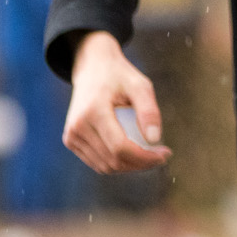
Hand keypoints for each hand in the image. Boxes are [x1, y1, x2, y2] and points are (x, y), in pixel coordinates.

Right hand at [62, 31, 171, 172]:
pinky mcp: (71, 140)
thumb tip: (154, 140)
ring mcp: (71, 136)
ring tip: (150, 155)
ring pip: (104, 166)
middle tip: (162, 155)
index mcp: (93, 112)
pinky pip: (97, 162)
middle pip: (113, 160)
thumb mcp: (140, 86)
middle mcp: (77, 127)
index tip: (165, 154)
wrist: (92, 69)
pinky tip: (134, 154)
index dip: (145, 157)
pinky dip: (117, 163)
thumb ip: (149, 111)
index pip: (120, 147)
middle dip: (141, 164)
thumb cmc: (120, 76)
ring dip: (130, 166)